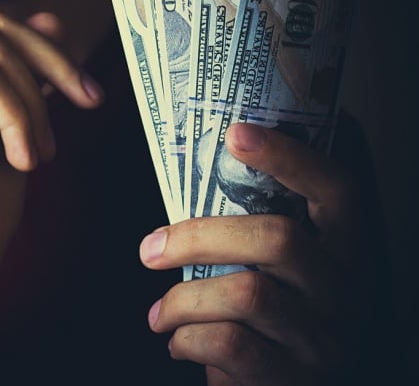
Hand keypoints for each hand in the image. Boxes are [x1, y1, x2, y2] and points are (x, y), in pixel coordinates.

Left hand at [139, 122, 373, 384]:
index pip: (334, 189)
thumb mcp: (275, 272)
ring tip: (159, 313)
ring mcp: (324, 336)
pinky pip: (230, 343)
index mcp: (342, 249)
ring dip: (182, 300)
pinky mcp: (293, 376)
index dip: (288, 157)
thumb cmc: (264, 320)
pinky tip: (177, 341)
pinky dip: (186, 338)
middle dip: (197, 236)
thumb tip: (188, 180)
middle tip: (149, 248)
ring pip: (247, 294)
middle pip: (276, 238)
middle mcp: (344, 289)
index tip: (234, 132)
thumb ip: (249, 232)